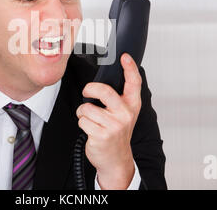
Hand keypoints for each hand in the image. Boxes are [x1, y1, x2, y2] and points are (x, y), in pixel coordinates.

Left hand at [76, 53, 141, 189]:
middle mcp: (125, 113)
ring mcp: (114, 125)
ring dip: (83, 113)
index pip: (134, 83)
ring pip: (86, 108)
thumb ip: (119, 97)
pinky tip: (90, 129)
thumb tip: (105, 79)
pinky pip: (82, 120)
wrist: (116, 159)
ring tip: (91, 119)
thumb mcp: (124, 114)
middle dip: (89, 89)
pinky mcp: (101, 135)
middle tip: (87, 92)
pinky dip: (82, 123)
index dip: (130, 67)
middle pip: (103, 90)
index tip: (125, 56)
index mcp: (132, 105)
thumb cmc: (116, 132)